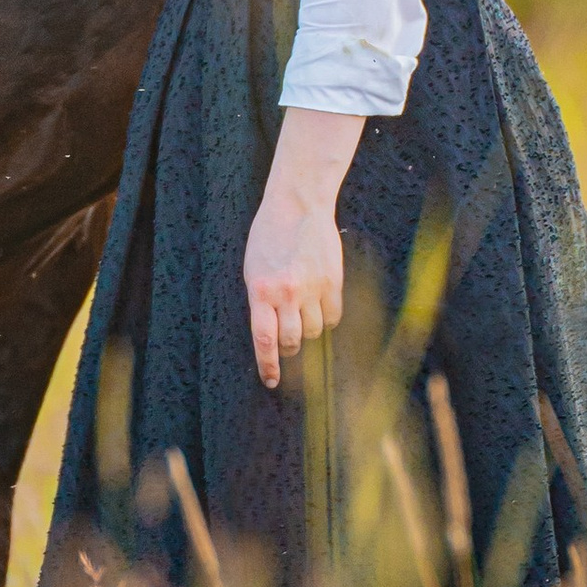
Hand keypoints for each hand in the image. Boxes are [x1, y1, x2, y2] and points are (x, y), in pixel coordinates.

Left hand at [243, 122, 353, 388]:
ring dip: (307, 329)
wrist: (297, 205)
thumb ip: (260, 301)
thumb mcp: (253, 269)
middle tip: (287, 343)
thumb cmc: (269, 236)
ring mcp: (312, 288)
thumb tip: (269, 337)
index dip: (268, 366)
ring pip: (313, 331)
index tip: (271, 381)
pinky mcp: (332, 282)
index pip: (264, 340)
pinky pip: (333, 316)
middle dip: (288, 349)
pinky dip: (326, 317)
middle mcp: (286, 293)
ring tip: (301, 312)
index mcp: (260, 291)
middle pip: (291, 341)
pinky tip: (319, 305)